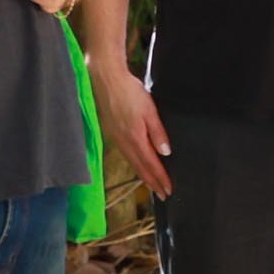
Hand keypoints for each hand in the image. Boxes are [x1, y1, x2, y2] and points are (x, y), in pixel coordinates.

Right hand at [98, 63, 173, 197]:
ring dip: (143, 176)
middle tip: (163, 195)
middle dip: (153, 183)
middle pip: (140, 168)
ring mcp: (116, 138)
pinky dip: (134, 165)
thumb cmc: (129, 92)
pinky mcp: (112, 133)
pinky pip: (125, 155)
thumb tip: (165, 152)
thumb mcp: (149, 110)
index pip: (151, 164)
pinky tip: (138, 165)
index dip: (160, 178)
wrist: (105, 79)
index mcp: (135, 138)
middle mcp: (124, 142)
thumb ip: (157, 132)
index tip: (169, 190)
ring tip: (153, 185)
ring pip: (132, 163)